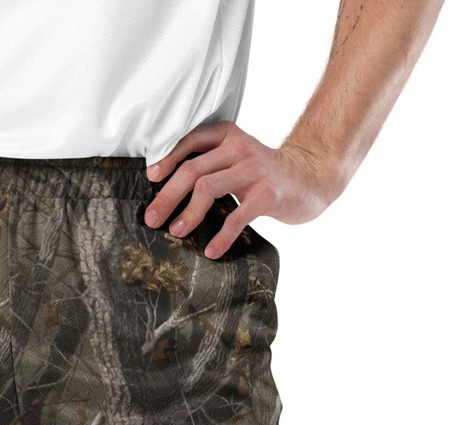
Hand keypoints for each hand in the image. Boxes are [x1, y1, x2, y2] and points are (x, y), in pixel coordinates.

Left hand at [143, 122, 339, 257]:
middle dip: (168, 195)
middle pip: (193, 169)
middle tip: (152, 218)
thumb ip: (212, 164)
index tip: (150, 179)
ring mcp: (254, 170)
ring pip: (208, 188)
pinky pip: (236, 217)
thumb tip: (171, 190)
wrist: (310, 178)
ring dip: (188, 214)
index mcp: (228, 137)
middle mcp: (239, 148)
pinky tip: (211, 251)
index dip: (167, 159)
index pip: (190, 141)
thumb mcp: (238, 158)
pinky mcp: (267, 194)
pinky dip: (221, 237)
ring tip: (176, 232)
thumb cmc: (265, 174)